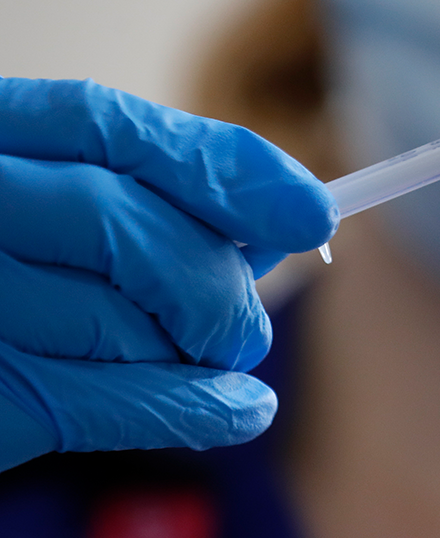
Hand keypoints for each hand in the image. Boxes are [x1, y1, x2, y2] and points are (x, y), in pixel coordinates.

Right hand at [0, 78, 336, 470]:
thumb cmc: (5, 266)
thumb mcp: (48, 203)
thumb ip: (149, 200)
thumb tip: (280, 222)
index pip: (113, 128)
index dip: (224, 169)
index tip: (311, 212)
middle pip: (133, 232)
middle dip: (215, 288)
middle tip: (245, 329)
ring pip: (126, 323)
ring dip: (192, 355)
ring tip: (201, 363)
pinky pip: (111, 401)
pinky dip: (196, 408)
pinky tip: (241, 408)